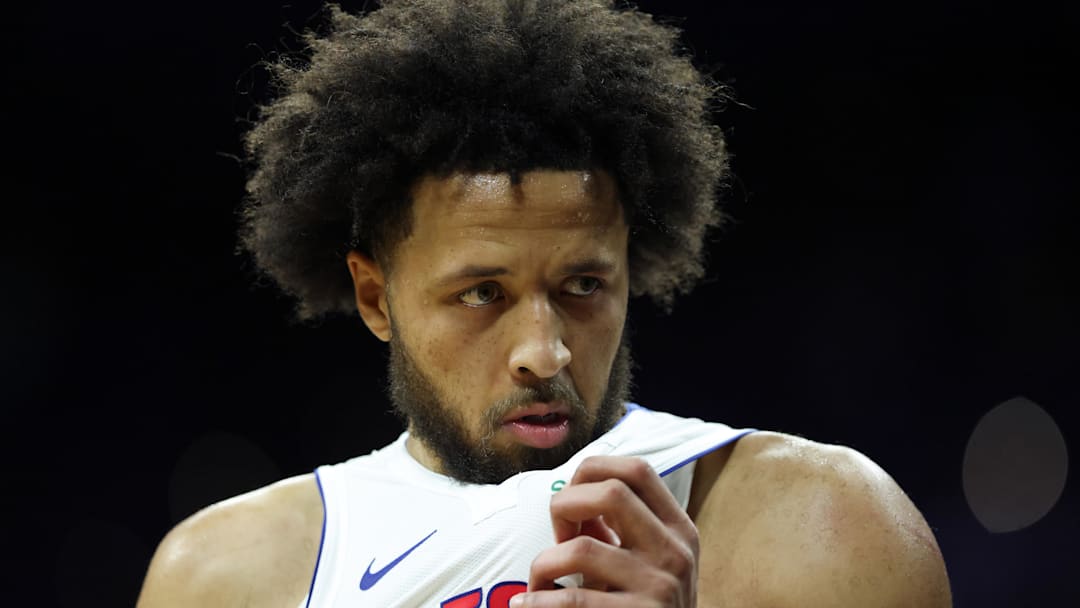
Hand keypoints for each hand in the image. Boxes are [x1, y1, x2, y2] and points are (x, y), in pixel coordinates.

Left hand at [511, 456, 698, 606]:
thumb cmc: (647, 607)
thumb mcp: (646, 564)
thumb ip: (616, 530)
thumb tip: (570, 498)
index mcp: (679, 529)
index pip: (638, 470)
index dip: (594, 470)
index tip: (570, 495)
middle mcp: (675, 552)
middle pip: (612, 493)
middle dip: (566, 506)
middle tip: (556, 535)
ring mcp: (660, 587)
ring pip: (581, 549)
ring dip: (543, 564)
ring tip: (537, 584)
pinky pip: (575, 600)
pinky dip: (540, 602)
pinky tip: (527, 605)